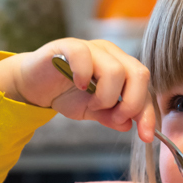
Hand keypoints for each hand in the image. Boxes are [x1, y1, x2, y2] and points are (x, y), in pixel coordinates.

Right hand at [0, 38, 154, 142]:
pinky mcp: (68, 46)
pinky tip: (79, 86)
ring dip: (106, 97)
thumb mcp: (93, 111)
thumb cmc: (66, 94)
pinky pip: (84, 56)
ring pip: (115, 70)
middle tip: (113, 117)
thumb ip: (112, 116)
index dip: (148, 113)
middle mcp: (111, 54)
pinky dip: (85, 76)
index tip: (145, 137)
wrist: (34, 85)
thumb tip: (128, 125)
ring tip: (92, 104)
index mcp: (122, 67)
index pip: (145, 88)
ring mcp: (91, 48)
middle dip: (131, 104)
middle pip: (139, 74)